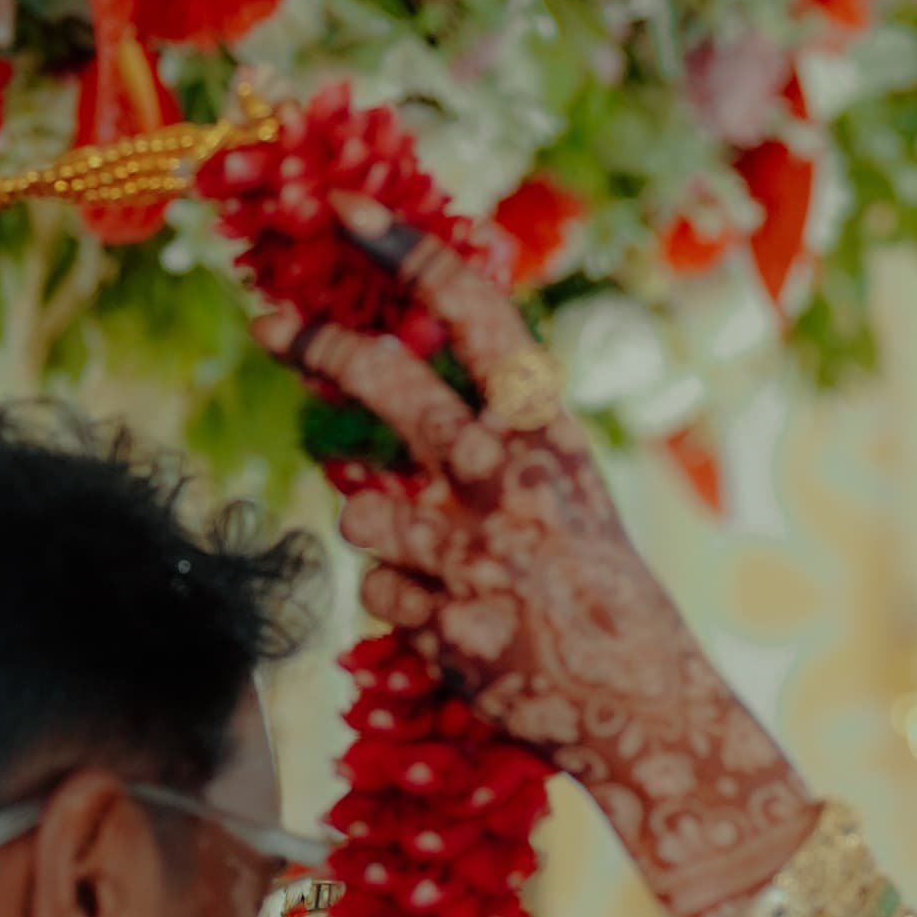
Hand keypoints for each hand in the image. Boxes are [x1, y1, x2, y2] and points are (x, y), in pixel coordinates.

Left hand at [283, 216, 811, 916]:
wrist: (645, 707)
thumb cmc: (596, 587)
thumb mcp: (561, 486)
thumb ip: (482, 431)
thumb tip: (369, 370)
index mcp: (548, 428)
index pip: (472, 308)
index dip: (403, 248)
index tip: (346, 209)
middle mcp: (505, 475)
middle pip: (385, 377)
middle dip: (319, 342)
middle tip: (270, 324)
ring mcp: (471, 552)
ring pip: (362, 511)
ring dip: (382, 536)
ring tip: (444, 567)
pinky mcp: (444, 625)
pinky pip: (379, 596)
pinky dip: (408, 609)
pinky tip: (461, 626)